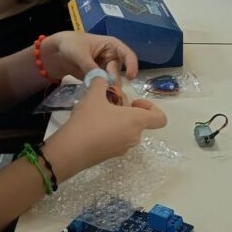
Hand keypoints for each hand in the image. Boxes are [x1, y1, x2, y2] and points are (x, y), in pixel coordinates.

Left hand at [40, 31, 139, 83]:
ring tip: (98, 91)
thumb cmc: (70, 44)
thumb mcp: (80, 53)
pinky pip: (103, 86)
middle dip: (113, 80)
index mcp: (112, 46)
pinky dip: (100, 91)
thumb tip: (100, 80)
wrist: (56, 52)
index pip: (128, 55)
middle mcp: (111, 58)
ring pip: (112, 81)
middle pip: (118, 71)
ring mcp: (105, 69)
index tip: (130, 77)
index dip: (132, 65)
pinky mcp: (98, 78)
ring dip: (107, 87)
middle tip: (104, 86)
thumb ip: (90, 66)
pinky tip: (94, 94)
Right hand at [42, 75, 166, 179]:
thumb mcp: (93, 95)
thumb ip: (100, 82)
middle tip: (108, 101)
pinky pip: (116, 139)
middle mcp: (134, 136)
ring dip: (116, 119)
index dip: (151, 107)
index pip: (160, 118)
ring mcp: (123, 148)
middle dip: (125, 109)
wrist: (71, 150)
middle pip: (138, 120)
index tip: (134, 102)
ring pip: (126, 129)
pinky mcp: (111, 155)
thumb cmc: (89, 120)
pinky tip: (91, 125)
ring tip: (97, 111)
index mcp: (136, 121)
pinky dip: (109, 130)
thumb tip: (101, 76)